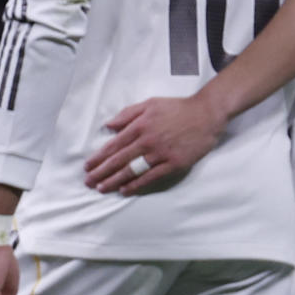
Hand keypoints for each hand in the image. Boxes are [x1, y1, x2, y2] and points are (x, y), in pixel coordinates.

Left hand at [85, 92, 225, 194]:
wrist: (205, 114)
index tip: (88, 166)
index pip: (114, 145)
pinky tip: (125, 190)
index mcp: (139, 125)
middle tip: (88, 182)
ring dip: (114, 180)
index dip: (99, 157)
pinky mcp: (173, 164)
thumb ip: (127, 113)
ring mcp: (160, 154)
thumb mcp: (149, 103)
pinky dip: (137, 184)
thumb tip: (109, 125)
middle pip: (119, 160)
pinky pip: (151, 177)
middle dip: (101, 172)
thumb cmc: (177, 108)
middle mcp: (147, 141)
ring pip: (132, 170)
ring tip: (102, 188)